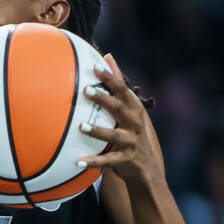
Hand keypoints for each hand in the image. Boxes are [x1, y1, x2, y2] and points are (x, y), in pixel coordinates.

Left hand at [75, 54, 162, 185]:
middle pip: (119, 108)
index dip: (110, 77)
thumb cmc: (131, 132)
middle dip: (104, 99)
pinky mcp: (125, 159)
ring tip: (80, 126)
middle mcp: (135, 123)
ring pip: (114, 135)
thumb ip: (118, 85)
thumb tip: (108, 56)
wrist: (146, 167)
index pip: (123, 90)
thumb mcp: (128, 108)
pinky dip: (93, 161)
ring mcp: (131, 142)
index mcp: (134, 109)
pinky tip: (77, 162)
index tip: (95, 66)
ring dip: (97, 130)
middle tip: (85, 90)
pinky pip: (107, 161)